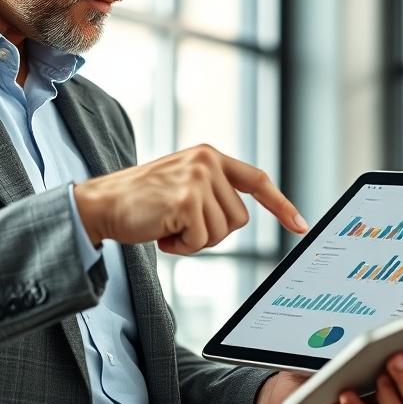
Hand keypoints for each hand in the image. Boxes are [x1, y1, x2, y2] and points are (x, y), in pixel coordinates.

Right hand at [73, 143, 307, 253]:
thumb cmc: (142, 202)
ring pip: (223, 232)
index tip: (300, 225)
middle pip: (240, 218)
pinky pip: (202, 240)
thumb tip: (240, 216)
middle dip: (213, 232)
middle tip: (181, 225)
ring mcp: (197, 178)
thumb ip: (212, 191)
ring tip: (169, 226)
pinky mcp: (186, 199)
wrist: (101, 204)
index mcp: (209, 156)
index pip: (257, 179)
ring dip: (196, 241)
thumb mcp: (183, 184)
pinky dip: (183, 247)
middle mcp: (207, 161)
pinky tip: (162, 233)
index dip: (280, 204)